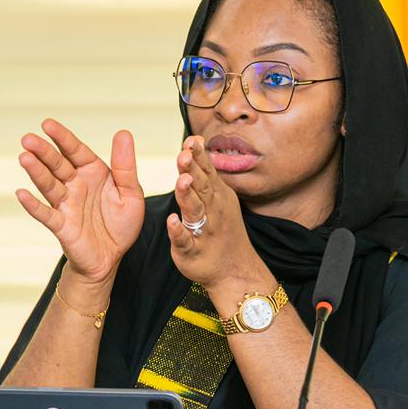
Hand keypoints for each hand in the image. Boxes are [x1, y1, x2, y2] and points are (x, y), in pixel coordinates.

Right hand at [16, 119, 144, 286]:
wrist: (111, 257)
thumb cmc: (120, 224)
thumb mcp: (131, 193)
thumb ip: (125, 166)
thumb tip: (123, 133)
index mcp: (92, 172)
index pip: (75, 150)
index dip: (62, 137)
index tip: (47, 124)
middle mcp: (76, 185)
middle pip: (57, 164)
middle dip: (43, 151)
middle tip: (28, 139)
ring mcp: (66, 204)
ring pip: (49, 185)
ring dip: (36, 172)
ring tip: (24, 158)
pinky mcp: (61, 226)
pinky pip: (46, 214)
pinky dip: (33, 205)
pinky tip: (21, 194)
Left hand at [166, 136, 271, 299]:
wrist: (236, 269)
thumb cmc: (223, 229)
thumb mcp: (219, 196)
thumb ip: (205, 170)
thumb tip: (196, 140)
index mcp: (216, 196)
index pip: (207, 171)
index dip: (199, 156)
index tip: (191, 140)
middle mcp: (212, 210)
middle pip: (201, 187)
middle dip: (193, 170)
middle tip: (183, 154)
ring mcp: (203, 231)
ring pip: (194, 211)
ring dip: (187, 196)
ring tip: (181, 182)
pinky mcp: (192, 251)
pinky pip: (184, 240)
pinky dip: (178, 232)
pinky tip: (171, 222)